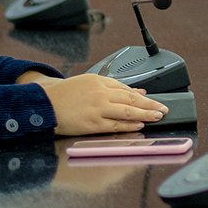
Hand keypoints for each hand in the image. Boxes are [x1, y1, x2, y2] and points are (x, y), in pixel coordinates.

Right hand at [33, 74, 169, 135]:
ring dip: (145, 114)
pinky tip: (139, 124)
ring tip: (157, 116)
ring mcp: (97, 109)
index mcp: (99, 81)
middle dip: (150, 104)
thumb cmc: (64, 95)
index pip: (127, 88)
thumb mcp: (88, 83)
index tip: (155, 99)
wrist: (44, 104)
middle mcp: (100, 94)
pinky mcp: (92, 124)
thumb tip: (135, 90)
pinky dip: (129, 125)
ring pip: (127, 112)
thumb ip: (111, 87)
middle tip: (164, 108)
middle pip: (132, 99)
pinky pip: (115, 125)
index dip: (144, 95)